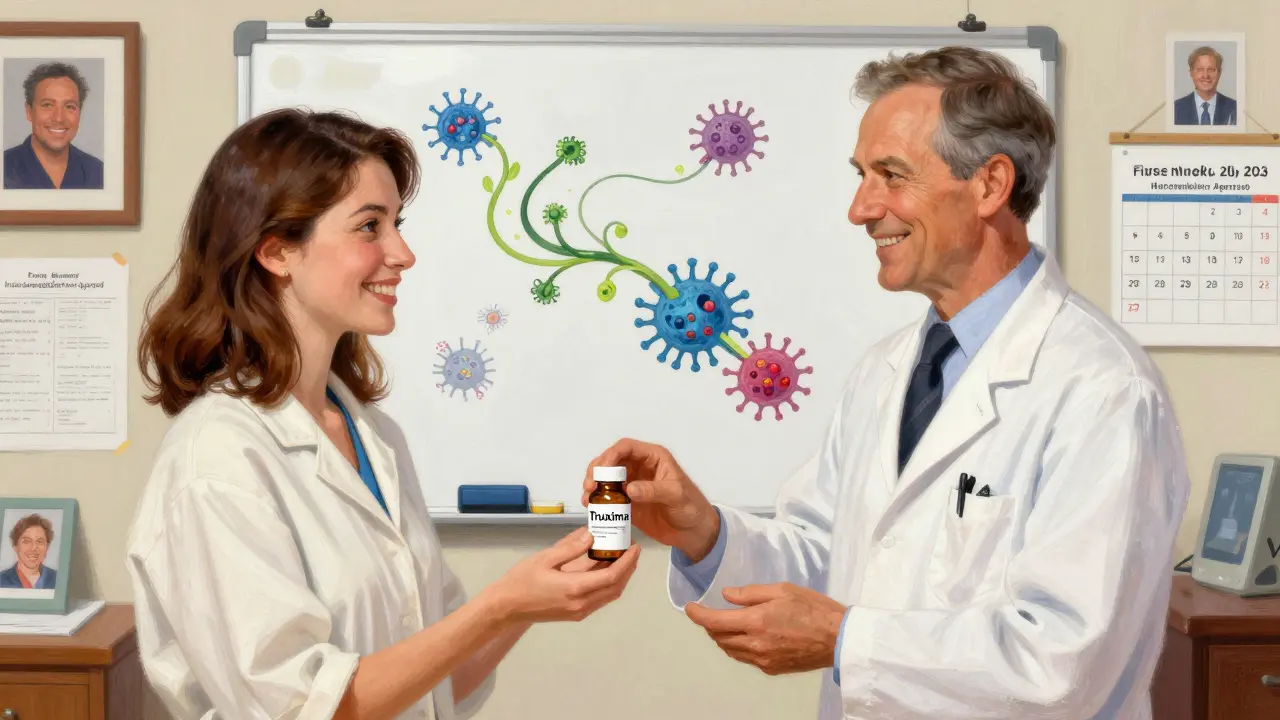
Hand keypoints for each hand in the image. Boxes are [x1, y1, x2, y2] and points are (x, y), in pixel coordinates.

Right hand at [482, 527, 639, 624]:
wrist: (507, 607)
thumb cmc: (521, 581)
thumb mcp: (545, 558)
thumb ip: (571, 548)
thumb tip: (592, 536)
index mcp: (575, 588)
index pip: (612, 576)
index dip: (627, 562)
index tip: (634, 547)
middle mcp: (581, 603)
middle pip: (616, 588)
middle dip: (629, 569)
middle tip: (632, 550)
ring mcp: (579, 611)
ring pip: (609, 595)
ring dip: (621, 578)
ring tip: (622, 558)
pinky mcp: (575, 614)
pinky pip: (600, 599)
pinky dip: (608, 585)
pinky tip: (605, 570)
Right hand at [582, 438, 719, 560]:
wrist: (694, 532)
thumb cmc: (691, 507)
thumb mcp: (675, 495)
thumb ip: (653, 490)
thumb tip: (629, 489)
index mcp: (653, 458)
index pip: (626, 447)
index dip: (610, 455)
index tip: (600, 470)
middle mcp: (640, 467)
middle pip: (611, 461)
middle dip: (597, 470)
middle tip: (589, 486)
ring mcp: (632, 485)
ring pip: (606, 478)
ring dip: (594, 485)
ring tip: (587, 498)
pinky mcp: (628, 502)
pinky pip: (609, 497)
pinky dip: (598, 500)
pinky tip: (592, 507)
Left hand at [684, 583, 846, 675]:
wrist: (838, 638)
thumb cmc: (813, 608)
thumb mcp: (782, 590)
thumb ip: (750, 594)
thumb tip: (727, 596)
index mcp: (756, 622)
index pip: (714, 622)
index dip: (697, 615)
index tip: (689, 608)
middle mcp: (755, 644)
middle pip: (719, 638)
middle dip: (710, 625)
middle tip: (711, 612)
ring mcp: (762, 660)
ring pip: (730, 650)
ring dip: (722, 637)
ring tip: (726, 624)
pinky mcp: (771, 669)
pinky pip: (745, 658)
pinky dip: (738, 647)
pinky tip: (746, 637)